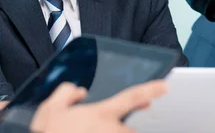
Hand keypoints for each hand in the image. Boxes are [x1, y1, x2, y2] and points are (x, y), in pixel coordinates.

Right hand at [30, 80, 166, 132]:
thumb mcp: (49, 109)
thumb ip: (66, 93)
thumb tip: (76, 91)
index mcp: (100, 114)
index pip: (132, 97)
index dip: (151, 90)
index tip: (165, 86)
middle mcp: (111, 132)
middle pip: (130, 129)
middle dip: (123, 129)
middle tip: (104, 128)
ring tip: (91, 131)